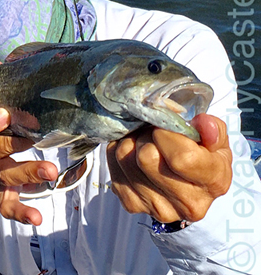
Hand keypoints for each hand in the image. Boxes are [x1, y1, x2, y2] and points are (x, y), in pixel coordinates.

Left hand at [106, 113, 232, 222]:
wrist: (187, 185)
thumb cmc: (203, 157)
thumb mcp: (215, 140)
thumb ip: (213, 128)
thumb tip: (203, 122)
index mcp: (213, 183)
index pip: (181, 158)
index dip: (167, 135)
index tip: (165, 127)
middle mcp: (187, 203)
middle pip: (147, 157)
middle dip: (147, 136)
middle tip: (153, 132)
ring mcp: (157, 207)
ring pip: (126, 158)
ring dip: (131, 141)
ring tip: (143, 140)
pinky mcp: (132, 204)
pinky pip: (113, 165)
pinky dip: (118, 151)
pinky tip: (132, 151)